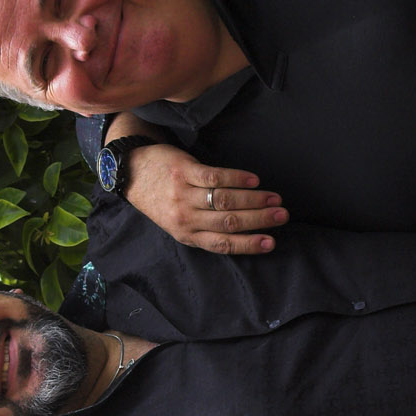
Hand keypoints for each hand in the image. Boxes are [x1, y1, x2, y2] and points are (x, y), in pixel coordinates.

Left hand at [124, 142, 287, 254]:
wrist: (133, 173)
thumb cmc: (161, 200)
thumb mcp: (178, 223)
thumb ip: (205, 228)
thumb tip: (245, 231)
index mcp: (187, 235)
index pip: (222, 243)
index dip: (249, 244)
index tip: (272, 242)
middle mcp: (185, 218)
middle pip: (228, 221)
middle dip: (259, 220)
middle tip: (282, 216)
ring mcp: (183, 194)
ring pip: (224, 200)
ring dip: (254, 200)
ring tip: (274, 198)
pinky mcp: (183, 172)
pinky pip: (214, 176)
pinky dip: (237, 178)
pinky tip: (254, 179)